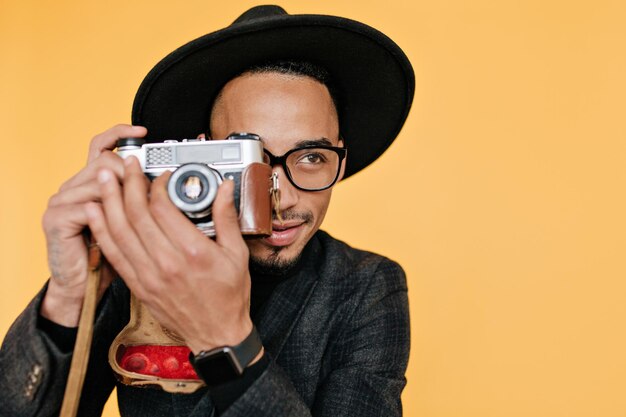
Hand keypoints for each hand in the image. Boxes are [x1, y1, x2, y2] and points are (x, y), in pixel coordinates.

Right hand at [40, 124, 146, 326]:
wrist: (83, 288)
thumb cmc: (111, 257)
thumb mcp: (132, 223)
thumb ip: (143, 200)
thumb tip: (169, 180)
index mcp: (90, 183)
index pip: (101, 145)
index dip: (119, 134)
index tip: (143, 131)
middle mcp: (73, 186)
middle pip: (106, 160)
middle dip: (134, 171)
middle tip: (155, 187)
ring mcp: (61, 201)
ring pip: (101, 180)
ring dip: (127, 192)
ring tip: (145, 207)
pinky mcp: (57, 219)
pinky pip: (90, 205)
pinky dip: (112, 212)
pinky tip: (124, 221)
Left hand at [85, 156, 253, 352]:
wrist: (216, 334)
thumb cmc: (229, 296)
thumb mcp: (236, 255)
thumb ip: (226, 218)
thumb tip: (224, 189)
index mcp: (192, 253)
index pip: (163, 208)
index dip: (157, 185)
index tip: (160, 174)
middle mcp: (166, 263)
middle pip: (136, 215)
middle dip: (127, 184)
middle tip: (124, 164)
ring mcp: (148, 276)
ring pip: (119, 232)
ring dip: (108, 201)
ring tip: (103, 178)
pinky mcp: (139, 285)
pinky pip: (114, 254)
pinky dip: (101, 231)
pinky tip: (95, 212)